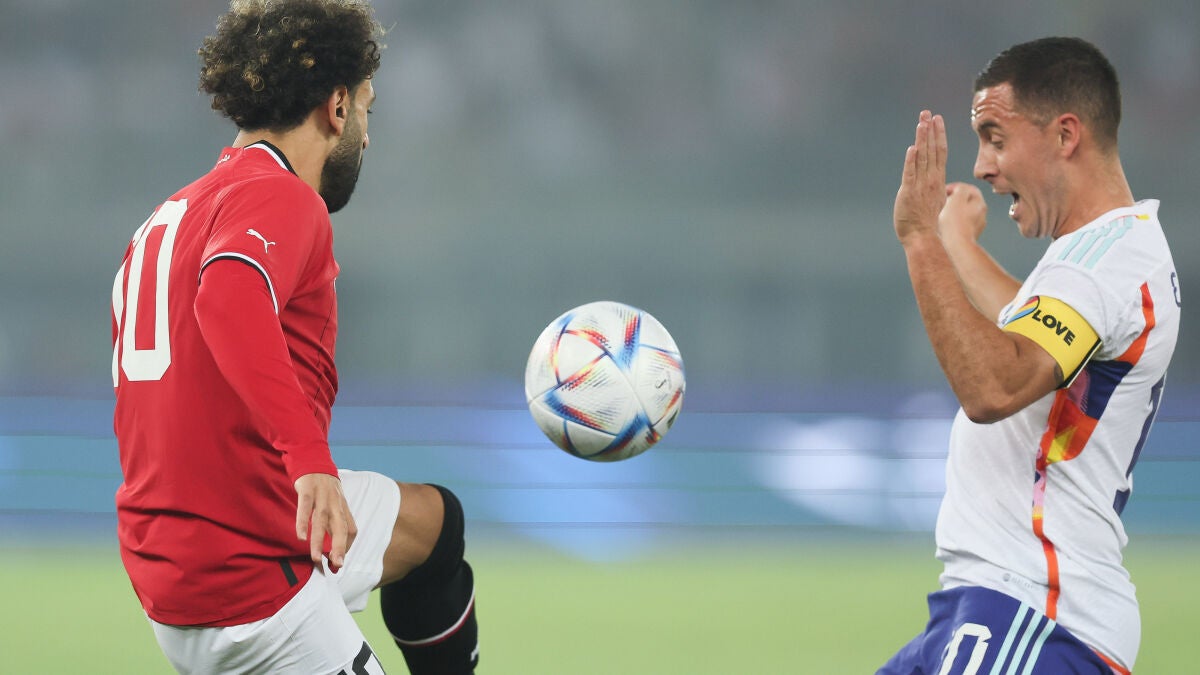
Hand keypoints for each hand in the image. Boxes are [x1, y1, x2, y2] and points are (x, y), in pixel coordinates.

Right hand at [294, 472, 356, 570]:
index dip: (346, 546)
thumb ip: (332, 524)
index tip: (338, 562)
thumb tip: (331, 549)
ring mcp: (322, 496)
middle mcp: (335, 503)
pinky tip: (300, 537)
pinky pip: (305, 508)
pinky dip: (303, 522)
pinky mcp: (308, 489)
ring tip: (316, 558)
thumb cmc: (324, 488)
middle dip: (340, 547)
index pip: (350, 530)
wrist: (313, 458)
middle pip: (341, 527)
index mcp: (343, 507)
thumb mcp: (332, 503)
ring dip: (319, 541)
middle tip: (337, 566)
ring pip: (322, 521)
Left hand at [894, 110, 947, 244]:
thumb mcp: (935, 202)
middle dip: (930, 130)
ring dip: (922, 139)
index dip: (938, 135)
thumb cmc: (928, 224)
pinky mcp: (909, 193)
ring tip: (921, 122)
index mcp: (938, 181)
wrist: (924, 238)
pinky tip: (912, 148)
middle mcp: (931, 180)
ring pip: (922, 157)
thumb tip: (939, 186)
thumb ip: (935, 189)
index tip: (937, 120)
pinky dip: (911, 160)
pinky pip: (910, 173)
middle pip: (933, 150)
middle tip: (928, 113)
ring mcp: (921, 185)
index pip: (940, 152)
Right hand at [939, 182, 987, 244]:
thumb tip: (960, 189)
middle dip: (955, 199)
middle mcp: (981, 212)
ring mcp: (978, 224)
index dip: (955, 187)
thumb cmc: (955, 222)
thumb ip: (960, 189)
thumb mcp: (956, 199)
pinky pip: (964, 223)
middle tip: (943, 202)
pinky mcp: (971, 234)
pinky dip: (957, 221)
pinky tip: (948, 226)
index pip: (968, 188)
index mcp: (979, 202)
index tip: (944, 191)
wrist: (958, 246)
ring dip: (956, 210)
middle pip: (967, 200)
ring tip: (944, 214)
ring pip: (966, 212)